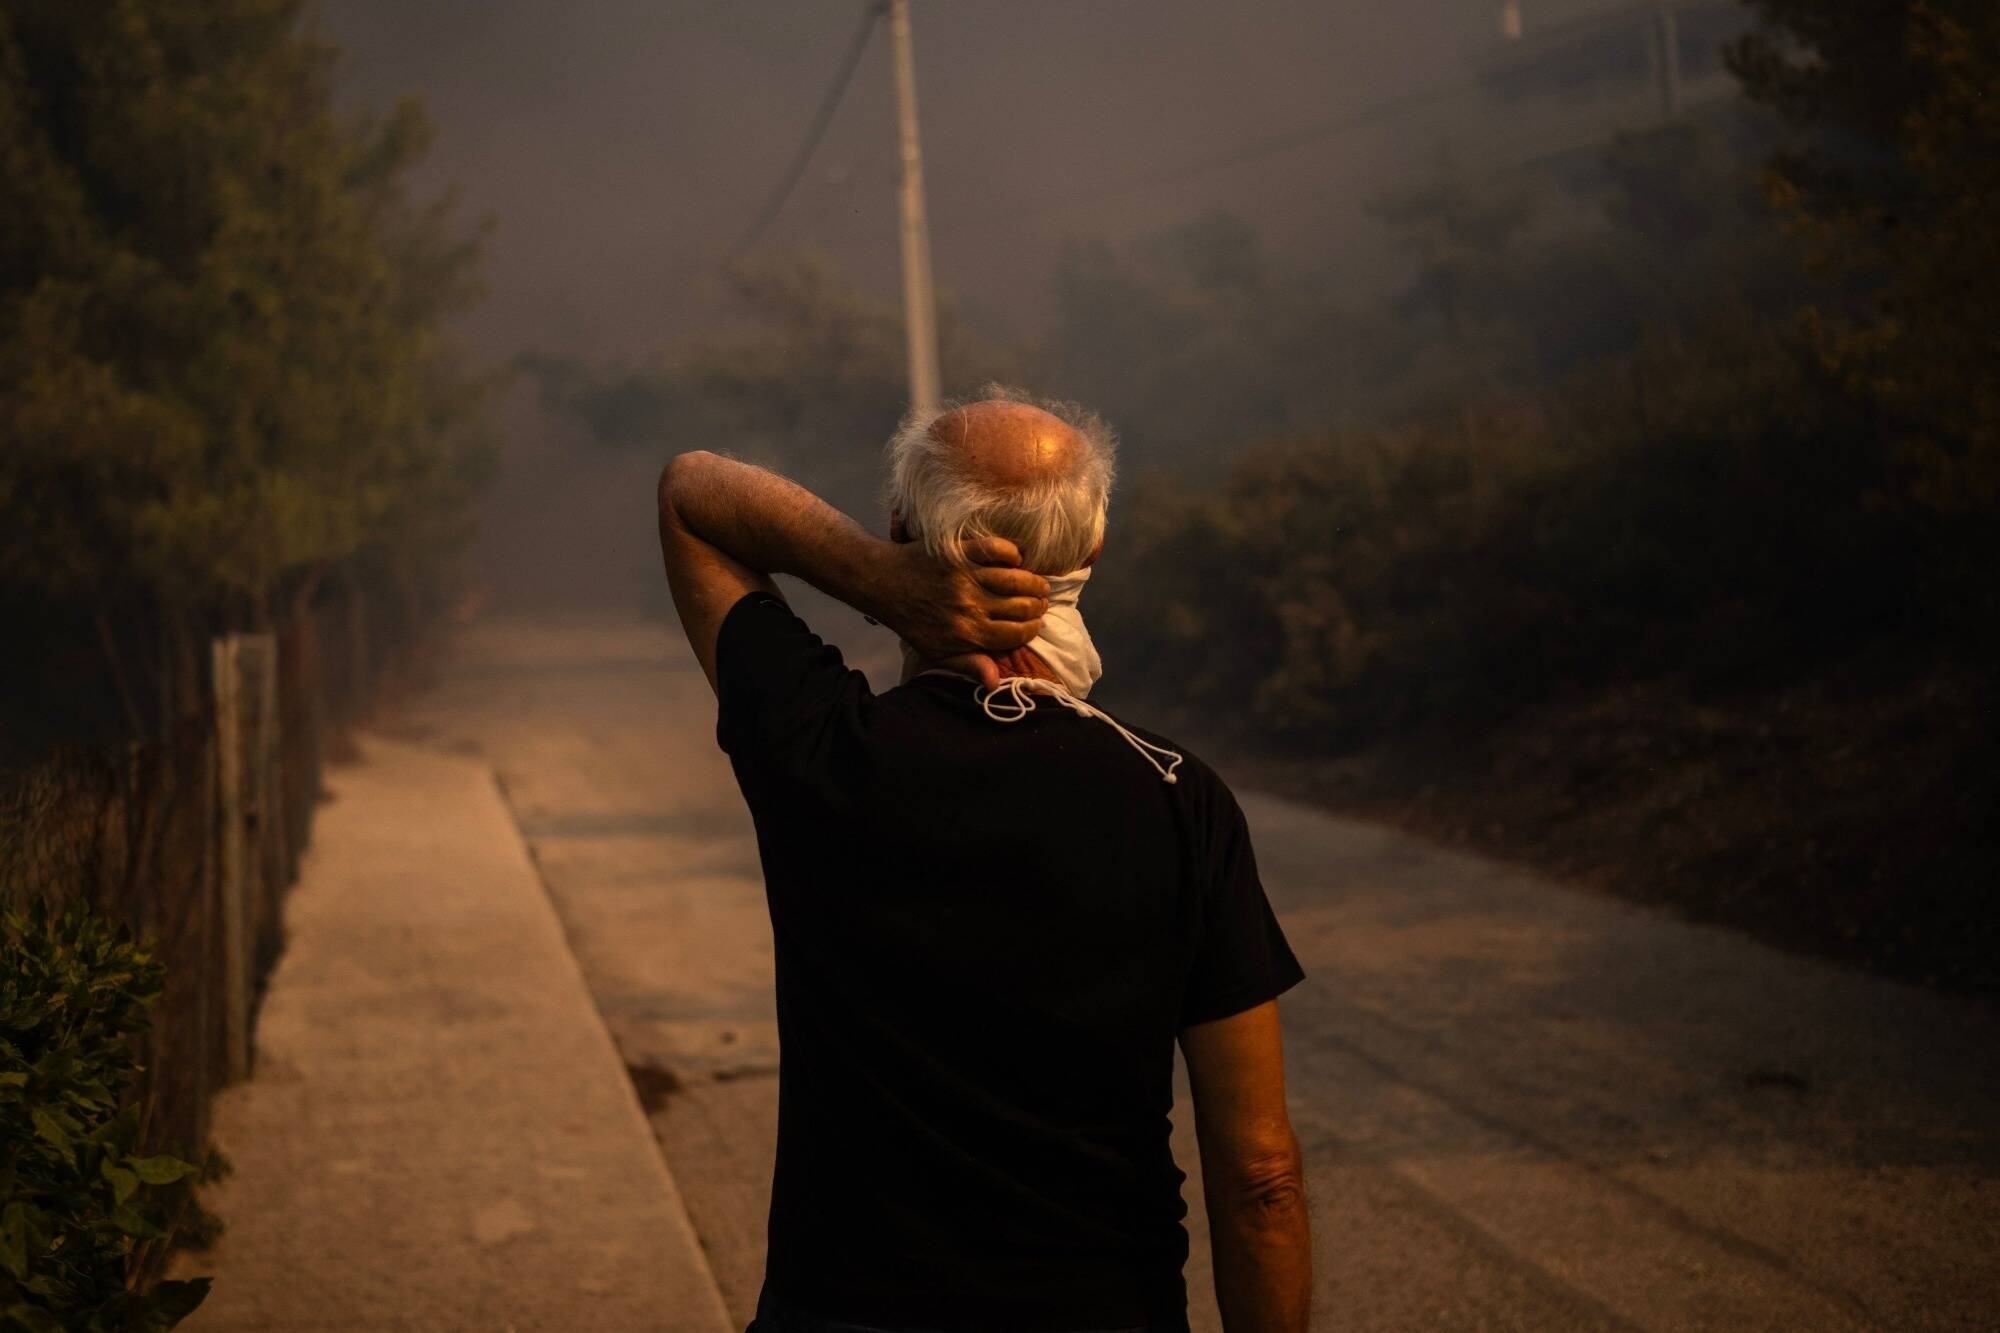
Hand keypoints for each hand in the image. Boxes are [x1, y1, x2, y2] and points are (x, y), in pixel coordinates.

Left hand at [878, 535, 1048, 689]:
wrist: (883, 583)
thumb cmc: (913, 621)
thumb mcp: (938, 652)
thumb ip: (969, 665)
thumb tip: (996, 682)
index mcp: (968, 633)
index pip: (1016, 634)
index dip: (1032, 629)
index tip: (1037, 624)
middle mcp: (970, 606)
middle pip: (1021, 607)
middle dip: (1037, 606)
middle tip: (1041, 602)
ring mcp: (965, 577)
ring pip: (1015, 579)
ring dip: (1033, 581)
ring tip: (1039, 583)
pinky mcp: (959, 552)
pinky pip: (994, 549)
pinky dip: (1010, 551)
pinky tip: (1015, 557)